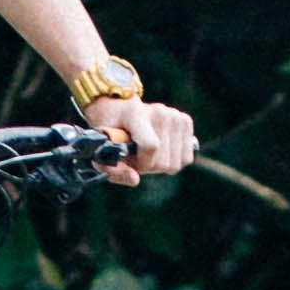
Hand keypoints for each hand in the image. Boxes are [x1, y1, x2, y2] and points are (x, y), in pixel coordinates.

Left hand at [84, 92, 199, 181]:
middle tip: (137, 157)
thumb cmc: (110, 133)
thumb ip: (115, 170)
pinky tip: (161, 150)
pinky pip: (186, 157)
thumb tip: (135, 179)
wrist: (119, 110)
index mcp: (135, 114)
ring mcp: (174, 116)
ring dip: (161, 164)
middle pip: (165, 160)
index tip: (133, 162)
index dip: (143, 164)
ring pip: (177, 162)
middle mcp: (159, 112)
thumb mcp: (102, 153)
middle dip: (150, 166)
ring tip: (147, 153)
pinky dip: (173, 159)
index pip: (151, 146)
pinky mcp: (185, 121)